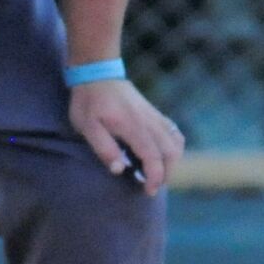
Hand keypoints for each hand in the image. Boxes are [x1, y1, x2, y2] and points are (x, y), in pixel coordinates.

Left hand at [68, 77, 184, 196]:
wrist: (98, 72)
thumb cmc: (89, 101)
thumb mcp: (87, 126)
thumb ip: (103, 148)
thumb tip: (119, 169)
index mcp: (133, 127)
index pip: (153, 157)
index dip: (154, 177)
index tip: (148, 191)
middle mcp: (149, 122)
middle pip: (171, 152)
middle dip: (166, 173)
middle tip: (152, 186)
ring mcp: (154, 116)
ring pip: (176, 142)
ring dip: (172, 161)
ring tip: (158, 173)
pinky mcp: (153, 113)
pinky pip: (173, 132)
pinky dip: (173, 147)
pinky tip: (163, 154)